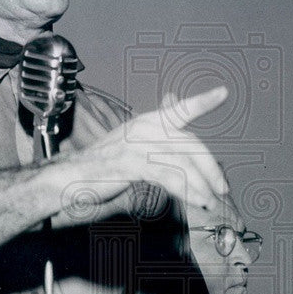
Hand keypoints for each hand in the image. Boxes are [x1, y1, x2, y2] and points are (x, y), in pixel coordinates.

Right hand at [72, 86, 229, 210]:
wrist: (69, 178)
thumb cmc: (102, 167)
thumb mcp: (132, 147)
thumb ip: (156, 139)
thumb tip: (177, 125)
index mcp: (147, 122)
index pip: (180, 110)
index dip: (202, 101)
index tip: (223, 92)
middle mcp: (144, 128)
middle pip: (189, 144)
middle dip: (210, 167)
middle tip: (223, 187)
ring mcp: (137, 144)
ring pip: (182, 162)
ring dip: (202, 184)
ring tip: (211, 201)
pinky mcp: (132, 163)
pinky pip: (169, 176)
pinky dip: (187, 190)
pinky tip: (196, 200)